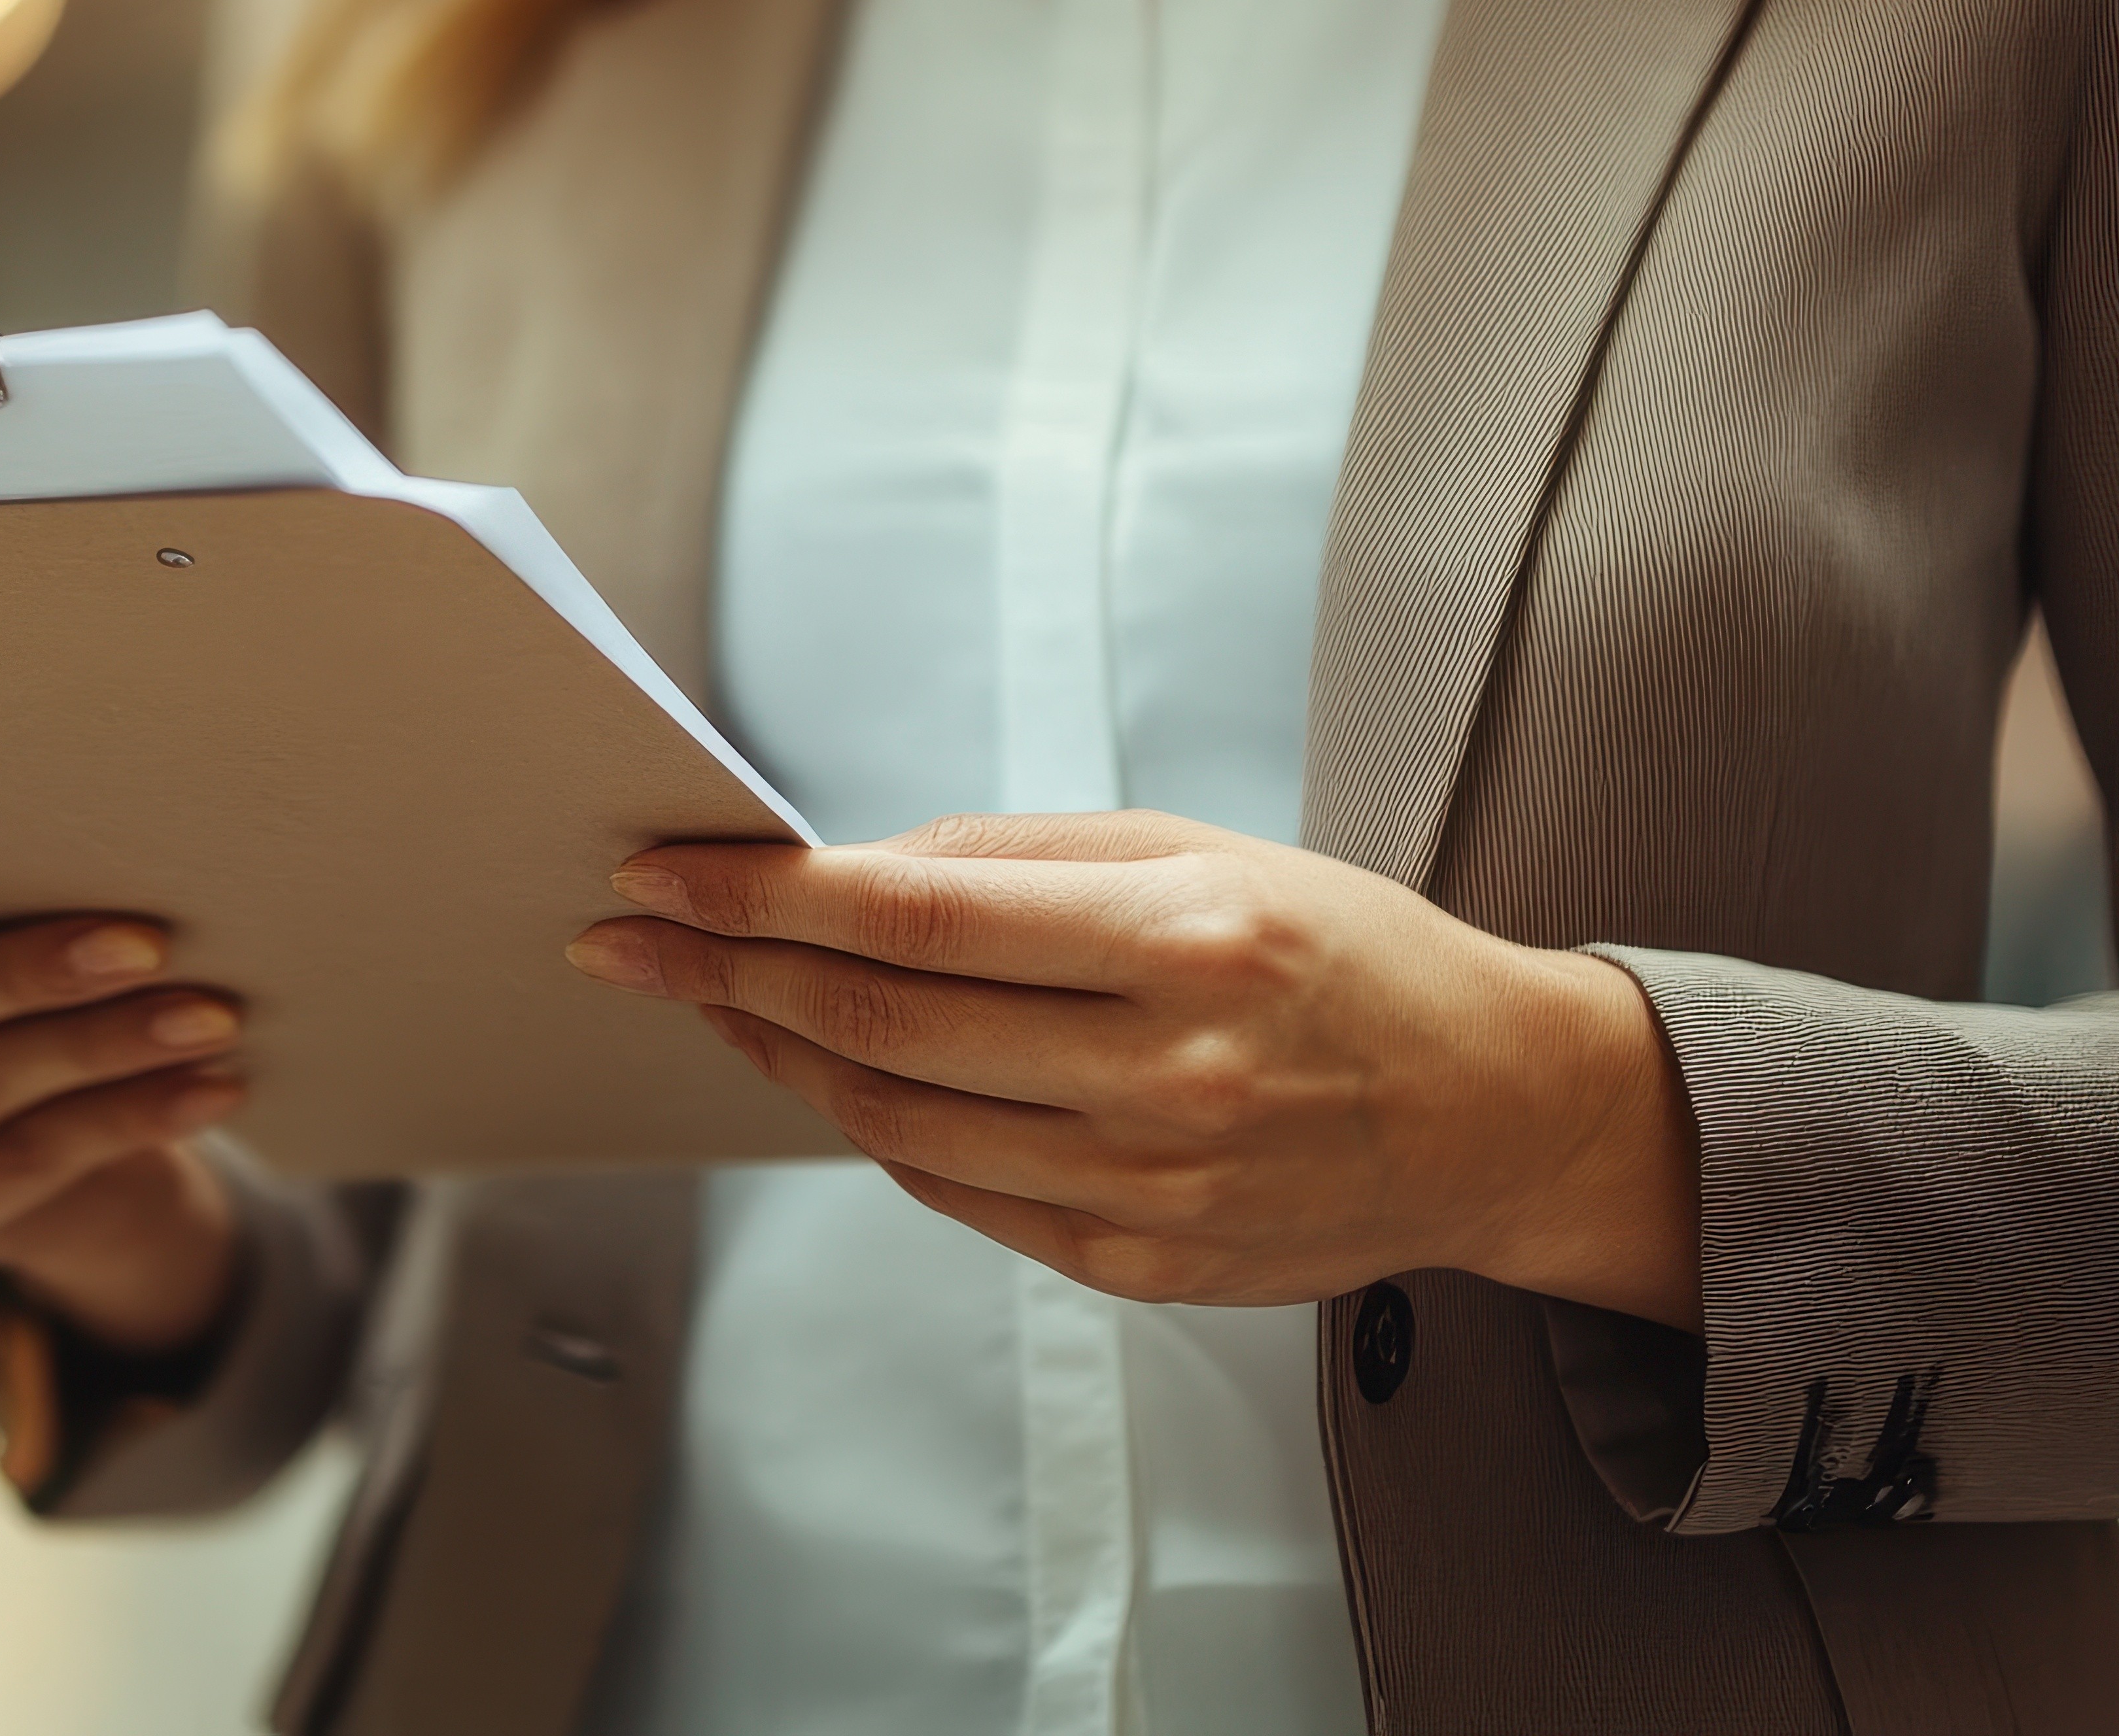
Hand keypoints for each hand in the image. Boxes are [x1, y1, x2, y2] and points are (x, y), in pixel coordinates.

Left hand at [567, 810, 1699, 1327]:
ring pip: (893, 1122)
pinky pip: (955, 1192)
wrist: (1492, 1112)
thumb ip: (1014, 861)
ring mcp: (1149, 1189)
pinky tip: (830, 1072)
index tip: (658, 874)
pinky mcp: (1138, 1268)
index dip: (758, 899)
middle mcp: (1165, 1076)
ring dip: (778, 1055)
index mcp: (1183, 941)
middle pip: (876, 1026)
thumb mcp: (1198, 849)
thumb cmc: (1339, 952)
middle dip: (723, 975)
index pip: (908, 919)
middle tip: (627, 937)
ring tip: (714, 998)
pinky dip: (875, 1127)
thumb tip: (843, 872)